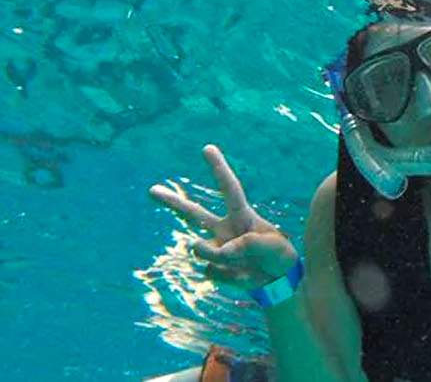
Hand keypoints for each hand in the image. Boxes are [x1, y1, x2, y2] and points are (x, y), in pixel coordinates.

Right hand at [149, 145, 297, 289]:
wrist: (276, 282)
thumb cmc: (278, 256)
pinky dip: (229, 276)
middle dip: (172, 202)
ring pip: (200, 248)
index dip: (219, 169)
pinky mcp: (213, 267)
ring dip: (220, 257)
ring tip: (245, 264)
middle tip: (152, 189)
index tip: (208, 148)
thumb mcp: (274, 246)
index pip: (229, 189)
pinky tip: (243, 276)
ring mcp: (217, 248)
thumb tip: (222, 252)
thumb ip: (249, 244)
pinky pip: (212, 270)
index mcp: (241, 216)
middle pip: (194, 213)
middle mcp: (224, 229)